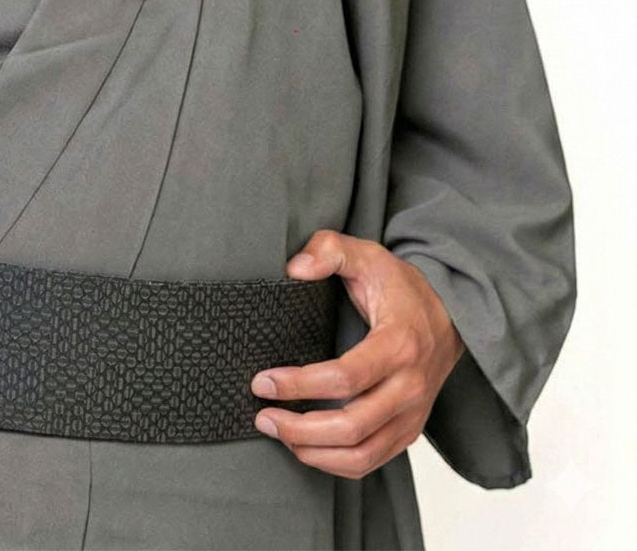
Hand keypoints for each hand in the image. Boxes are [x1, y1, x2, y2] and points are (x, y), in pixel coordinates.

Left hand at [249, 229, 464, 479]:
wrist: (450, 313)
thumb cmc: (400, 285)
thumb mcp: (367, 255)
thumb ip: (330, 250)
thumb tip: (295, 268)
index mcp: (399, 345)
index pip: (345, 378)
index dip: (299, 384)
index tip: (262, 382)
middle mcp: (410, 387)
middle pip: (352, 425)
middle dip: (300, 428)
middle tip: (261, 415)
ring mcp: (413, 414)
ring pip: (362, 453)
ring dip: (314, 452)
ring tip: (277, 433)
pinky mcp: (409, 430)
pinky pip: (373, 461)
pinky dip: (336, 463)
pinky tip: (305, 448)